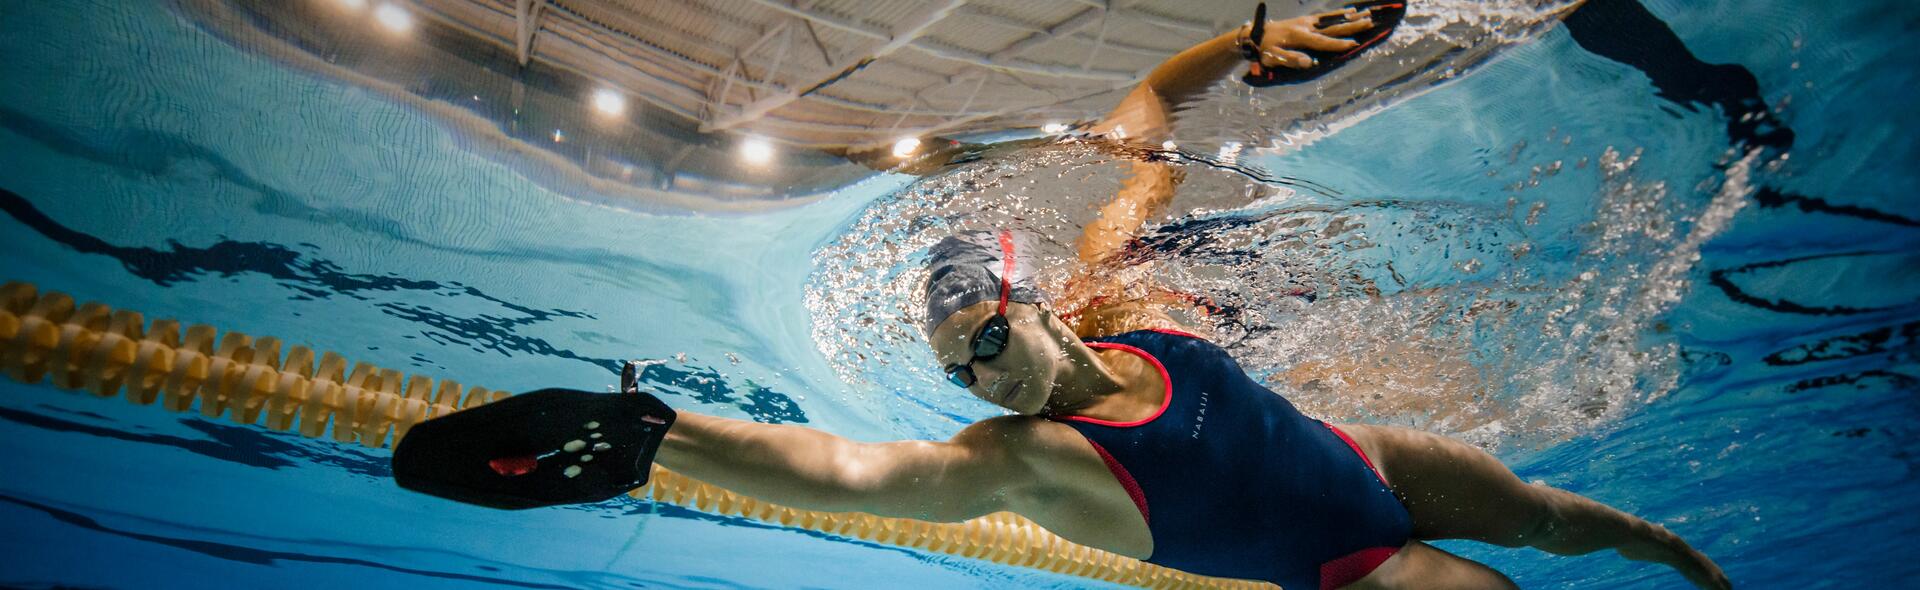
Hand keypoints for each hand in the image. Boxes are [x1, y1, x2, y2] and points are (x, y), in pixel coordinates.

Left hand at [1241, 8, 1377, 70]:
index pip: (1321, 41)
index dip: (1336, 44)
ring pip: (1332, 19)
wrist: (1255, 34)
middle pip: (1332, 26)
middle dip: (1352, 26)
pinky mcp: (1307, 20)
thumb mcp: (1272, 59)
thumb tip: (1309, 63)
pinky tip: (1352, 11)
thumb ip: (1290, 60)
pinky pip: (1326, 16)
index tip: (1352, 44)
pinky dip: (1340, 14)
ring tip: (1367, 15)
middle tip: (1369, 23)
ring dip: (1350, 17)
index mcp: (1298, 36)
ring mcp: (1307, 21)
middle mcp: (1305, 26)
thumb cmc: (1264, 50)